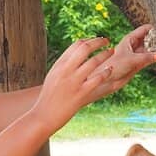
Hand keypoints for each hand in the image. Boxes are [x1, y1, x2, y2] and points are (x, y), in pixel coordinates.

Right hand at [32, 26, 155, 132]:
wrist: (43, 115)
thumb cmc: (49, 96)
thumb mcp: (54, 75)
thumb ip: (64, 64)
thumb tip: (76, 54)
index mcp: (60, 64)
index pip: (76, 44)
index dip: (89, 40)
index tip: (96, 40)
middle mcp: (66, 70)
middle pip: (85, 48)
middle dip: (98, 42)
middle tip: (107, 41)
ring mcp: (74, 82)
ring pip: (93, 61)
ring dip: (105, 54)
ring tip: (112, 51)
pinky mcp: (81, 93)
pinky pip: (98, 79)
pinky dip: (106, 72)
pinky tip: (111, 69)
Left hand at [85, 24, 155, 100]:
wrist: (108, 80)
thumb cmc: (115, 66)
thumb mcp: (132, 59)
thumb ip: (147, 57)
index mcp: (130, 39)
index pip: (145, 29)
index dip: (154, 28)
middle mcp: (134, 45)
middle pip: (150, 38)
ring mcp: (137, 54)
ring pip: (151, 48)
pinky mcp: (139, 63)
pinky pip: (150, 58)